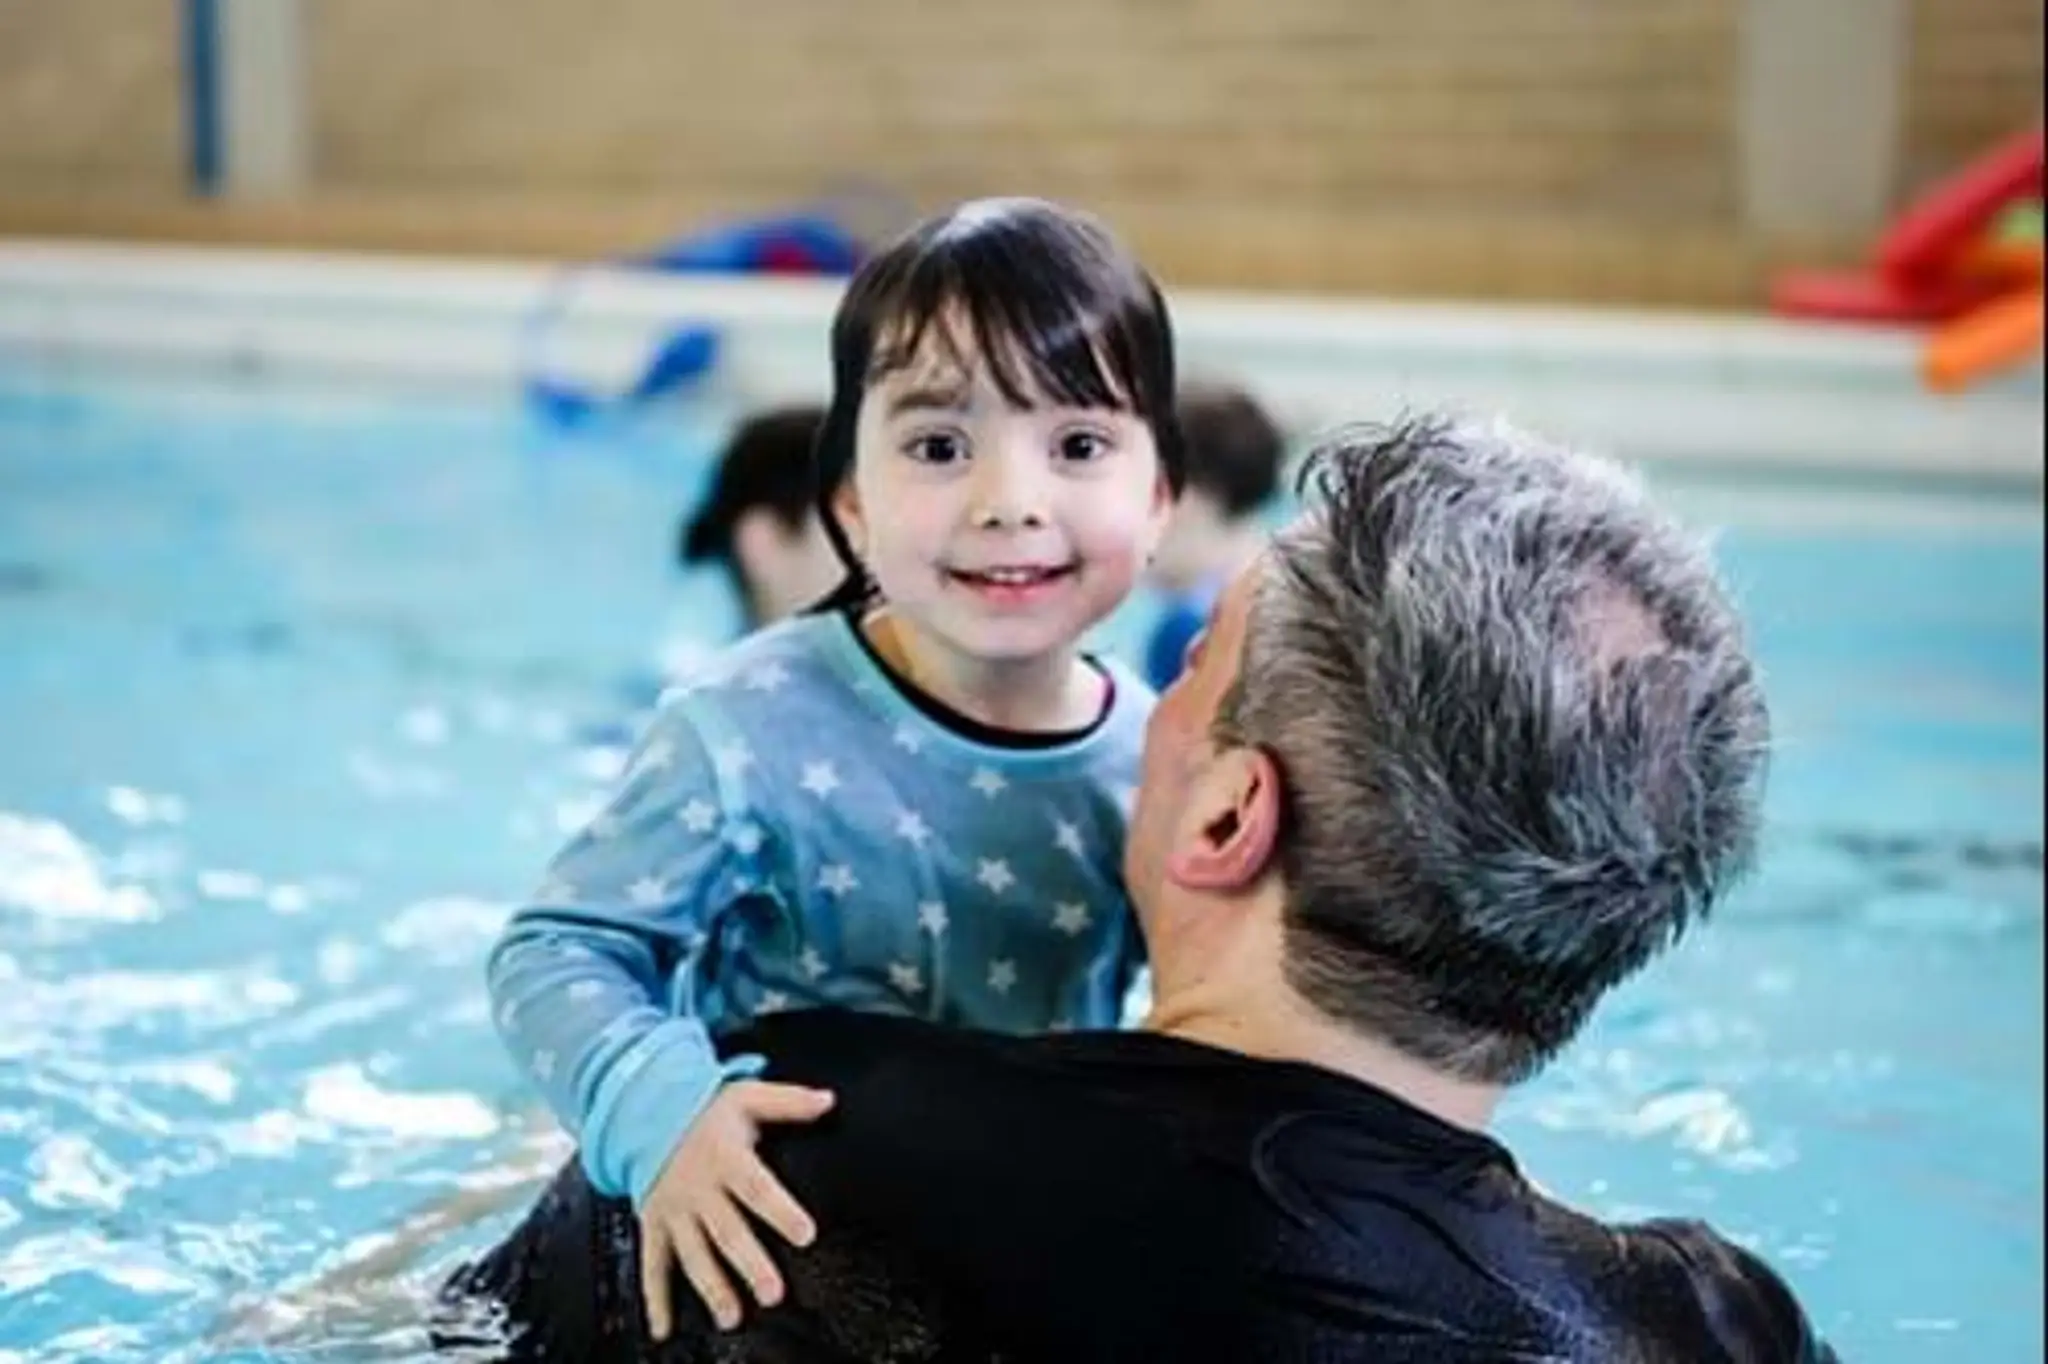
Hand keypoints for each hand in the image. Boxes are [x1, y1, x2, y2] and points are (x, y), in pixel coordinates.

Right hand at [638, 1079, 835, 1336]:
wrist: (648, 1116)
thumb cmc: (707, 1113)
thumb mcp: (747, 1096)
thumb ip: (788, 1102)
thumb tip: (828, 1101)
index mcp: (726, 1157)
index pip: (757, 1187)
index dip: (781, 1211)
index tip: (805, 1234)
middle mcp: (699, 1189)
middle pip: (727, 1231)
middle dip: (749, 1264)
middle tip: (773, 1293)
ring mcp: (675, 1212)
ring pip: (693, 1255)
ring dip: (711, 1287)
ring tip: (731, 1316)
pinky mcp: (655, 1227)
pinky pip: (653, 1266)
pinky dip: (657, 1299)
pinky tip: (664, 1327)